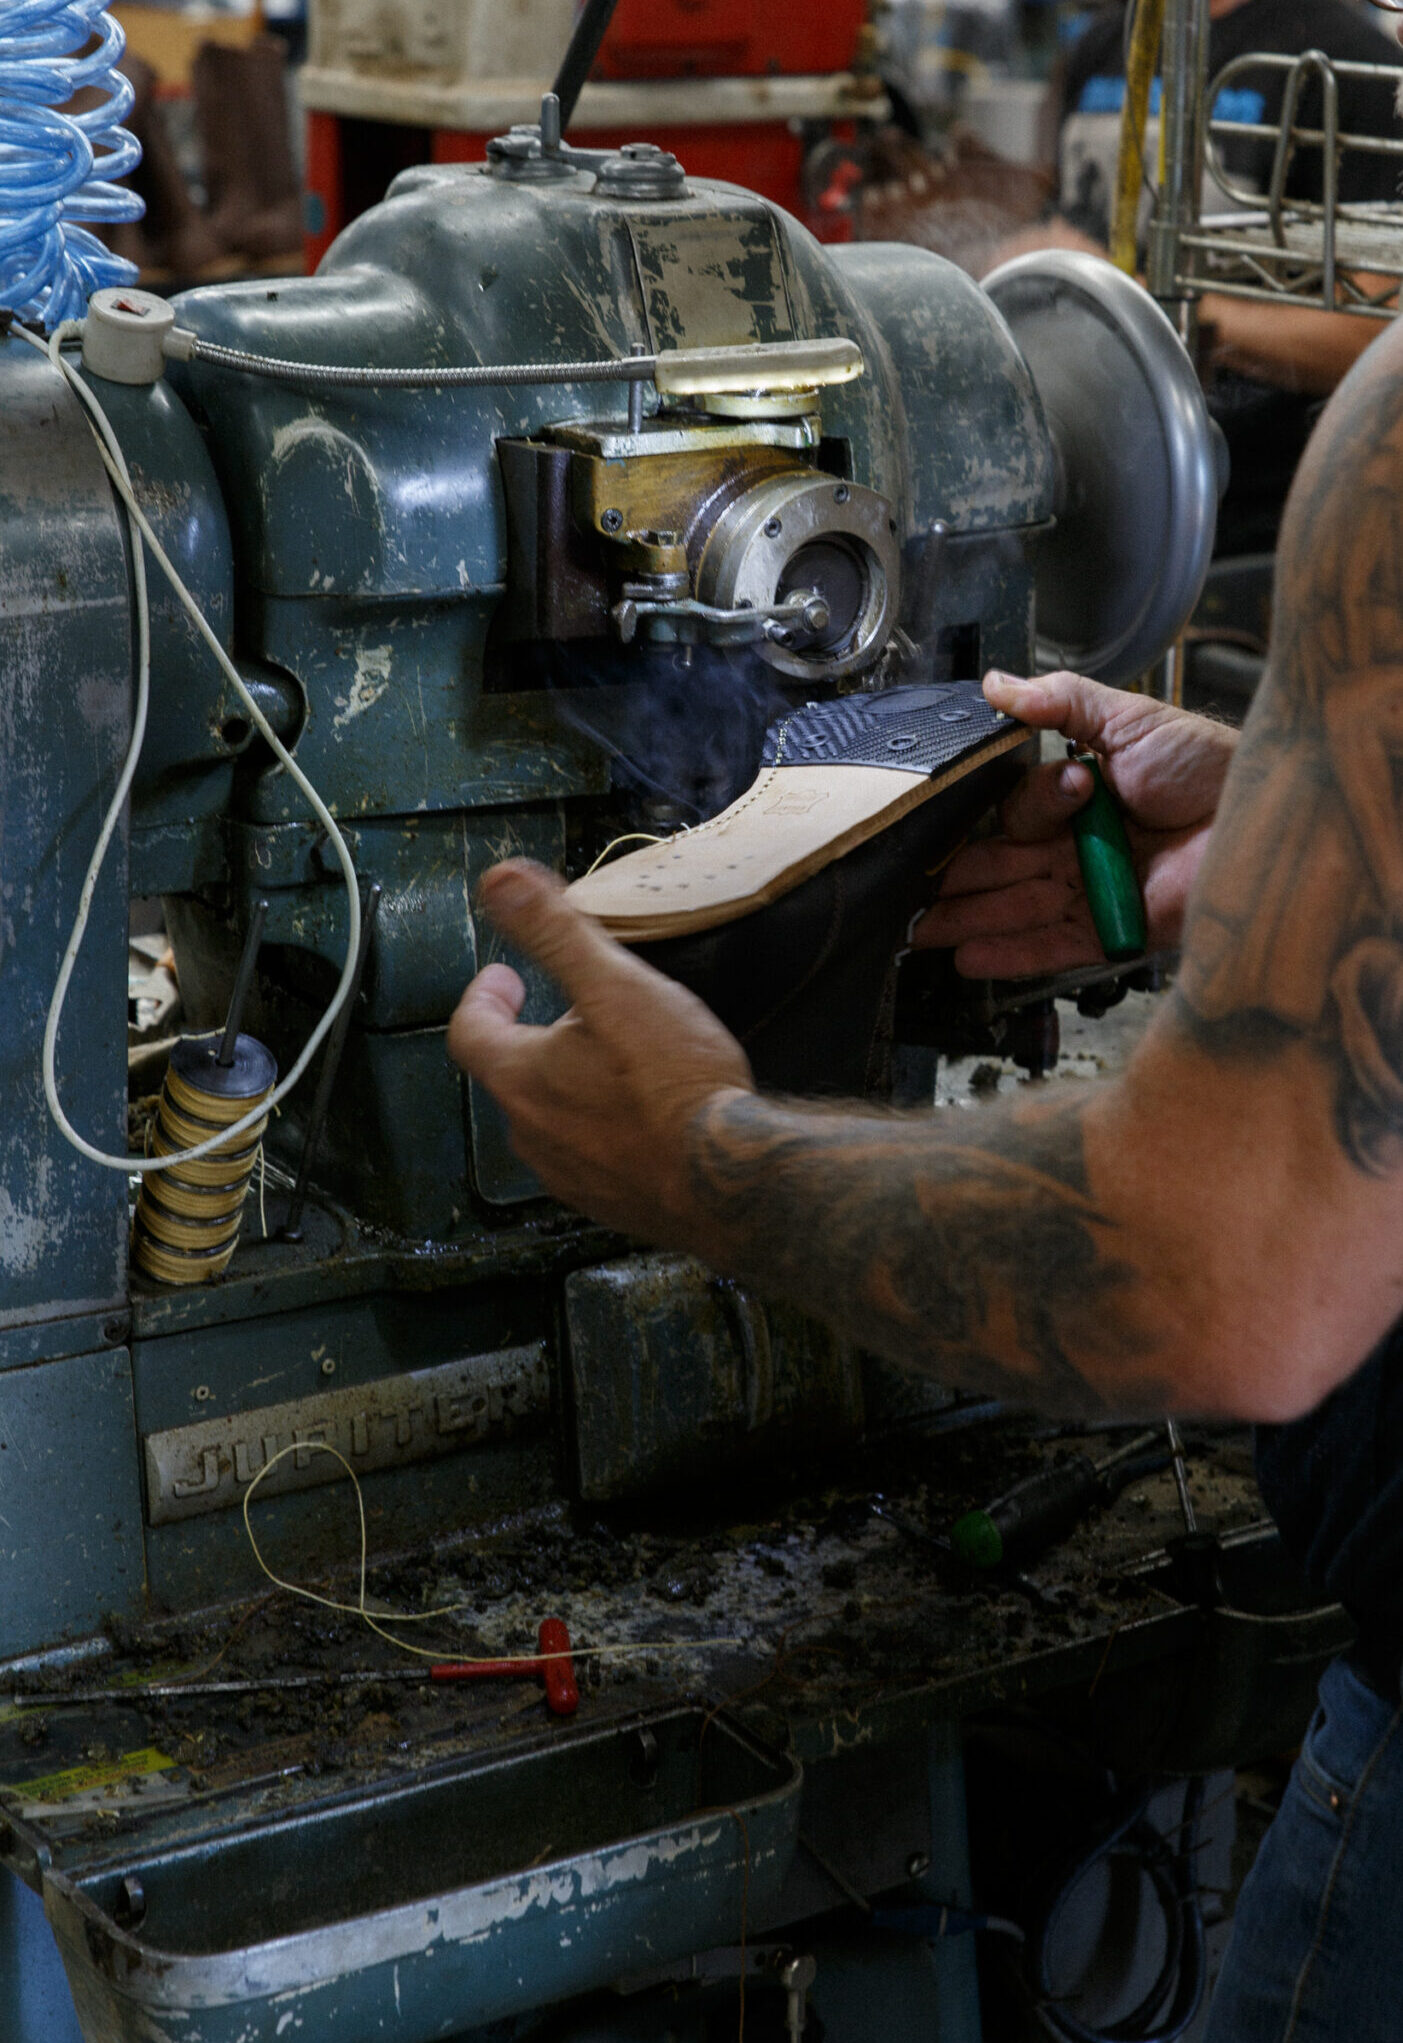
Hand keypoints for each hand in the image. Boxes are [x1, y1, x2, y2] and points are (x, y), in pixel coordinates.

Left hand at [448, 861, 753, 1242]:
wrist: (728, 1179)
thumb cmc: (673, 1083)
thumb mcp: (615, 986)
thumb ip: (554, 933)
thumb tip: (501, 881)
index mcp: (520, 1077)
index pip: (469, 1031)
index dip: (483, 998)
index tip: (506, 978)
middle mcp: (531, 1133)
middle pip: (510, 1076)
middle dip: (532, 1040)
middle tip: (566, 1014)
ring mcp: (569, 1176)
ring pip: (551, 1119)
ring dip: (568, 1088)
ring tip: (611, 1063)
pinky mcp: (609, 1203)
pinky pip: (591, 1158)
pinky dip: (604, 1130)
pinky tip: (645, 1117)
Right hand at [914, 670, 1237, 977]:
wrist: (1260, 819)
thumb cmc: (1209, 764)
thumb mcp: (1130, 717)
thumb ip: (1061, 700)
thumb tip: (997, 685)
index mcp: (1079, 793)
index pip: (1018, 810)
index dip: (1010, 812)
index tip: (1003, 808)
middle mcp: (1080, 843)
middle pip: (1004, 863)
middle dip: (958, 879)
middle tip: (916, 890)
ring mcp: (1093, 889)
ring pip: (1017, 907)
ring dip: (969, 920)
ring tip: (923, 930)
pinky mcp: (1112, 932)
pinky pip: (1052, 947)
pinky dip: (1010, 954)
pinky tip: (968, 958)